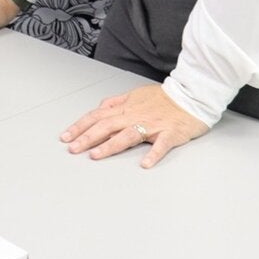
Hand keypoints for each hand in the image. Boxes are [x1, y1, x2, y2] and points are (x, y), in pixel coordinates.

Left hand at [60, 84, 209, 168]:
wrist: (192, 95)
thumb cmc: (164, 97)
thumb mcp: (136, 94)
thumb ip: (116, 102)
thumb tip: (100, 107)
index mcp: (126, 107)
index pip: (98, 116)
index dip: (80, 126)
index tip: (65, 137)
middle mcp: (136, 115)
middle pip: (107, 125)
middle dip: (87, 137)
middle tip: (72, 149)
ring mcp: (153, 125)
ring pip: (129, 135)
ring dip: (111, 145)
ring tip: (96, 156)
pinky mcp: (171, 133)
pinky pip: (161, 144)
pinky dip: (153, 154)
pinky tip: (145, 164)